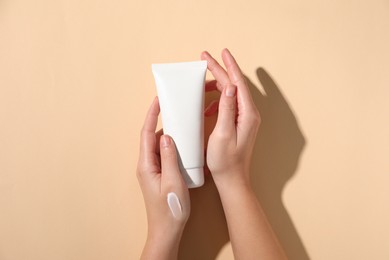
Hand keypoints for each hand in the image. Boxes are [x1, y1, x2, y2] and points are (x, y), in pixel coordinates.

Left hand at [137, 97, 189, 259]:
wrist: (167, 230)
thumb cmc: (170, 209)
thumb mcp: (173, 181)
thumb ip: (169, 158)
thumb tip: (167, 136)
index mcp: (146, 165)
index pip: (146, 134)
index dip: (151, 116)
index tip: (158, 100)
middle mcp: (146, 165)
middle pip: (152, 137)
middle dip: (161, 121)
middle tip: (174, 108)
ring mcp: (152, 170)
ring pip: (159, 146)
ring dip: (169, 135)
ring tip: (182, 126)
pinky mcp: (159, 174)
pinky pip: (164, 155)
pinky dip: (173, 147)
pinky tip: (184, 146)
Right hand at [202, 50, 285, 258]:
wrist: (232, 179)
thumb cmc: (225, 161)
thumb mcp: (223, 134)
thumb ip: (227, 109)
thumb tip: (231, 87)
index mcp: (247, 114)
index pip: (238, 83)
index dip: (228, 66)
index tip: (220, 52)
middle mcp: (249, 113)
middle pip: (234, 85)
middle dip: (220, 70)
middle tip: (206, 58)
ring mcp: (244, 118)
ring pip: (231, 93)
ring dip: (217, 85)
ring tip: (201, 82)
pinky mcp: (238, 123)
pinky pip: (228, 104)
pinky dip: (216, 101)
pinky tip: (206, 107)